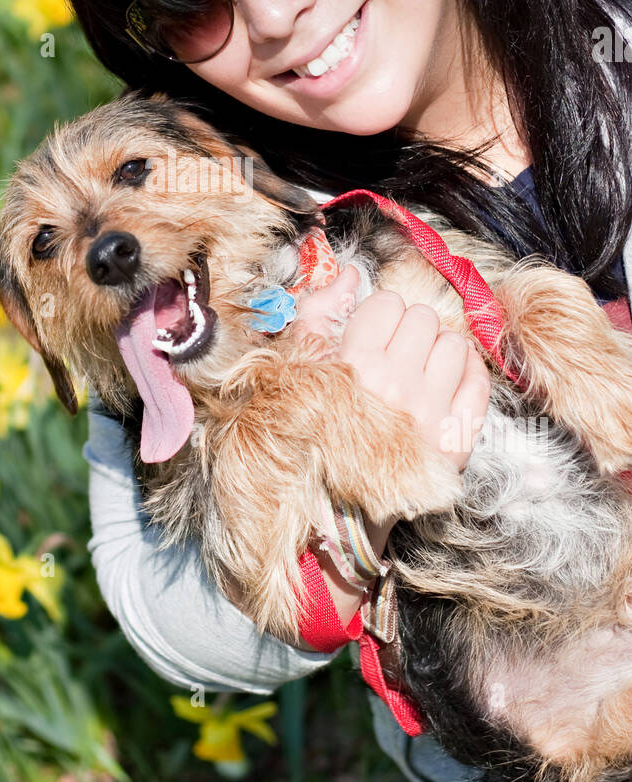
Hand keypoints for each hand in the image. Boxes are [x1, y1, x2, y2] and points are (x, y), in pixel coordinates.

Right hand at [295, 273, 491, 474]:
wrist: (337, 507)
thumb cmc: (314, 432)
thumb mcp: (301, 370)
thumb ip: (320, 313)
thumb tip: (350, 274)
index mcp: (353, 367)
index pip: (388, 304)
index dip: (380, 313)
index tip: (374, 333)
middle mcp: (395, 388)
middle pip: (423, 318)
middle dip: (409, 328)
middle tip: (397, 352)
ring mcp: (430, 415)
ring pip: (454, 344)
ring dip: (438, 349)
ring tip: (421, 368)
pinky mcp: (456, 441)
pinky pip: (480, 382)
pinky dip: (469, 372)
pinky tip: (450, 378)